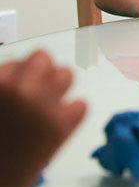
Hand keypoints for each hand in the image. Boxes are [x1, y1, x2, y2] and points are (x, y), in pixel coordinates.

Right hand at [0, 51, 86, 186]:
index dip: (19, 75)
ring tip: (51, 102)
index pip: (16, 62)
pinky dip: (74, 112)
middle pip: (43, 59)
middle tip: (39, 91)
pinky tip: (61, 122)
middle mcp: (17, 91)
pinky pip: (82, 104)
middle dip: (42, 73)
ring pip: (66, 74)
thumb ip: (2, 89)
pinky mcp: (61, 126)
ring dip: (60, 86)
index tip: (20, 86)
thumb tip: (17, 72)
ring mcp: (41, 107)